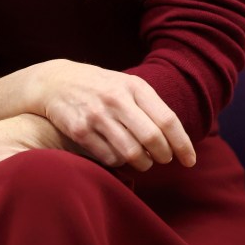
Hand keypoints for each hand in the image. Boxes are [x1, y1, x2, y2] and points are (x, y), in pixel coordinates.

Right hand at [26, 60, 195, 171]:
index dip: (182, 144)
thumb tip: (178, 140)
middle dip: (163, 156)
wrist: (55, 82)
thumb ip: (151, 108)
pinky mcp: (79, 130)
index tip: (190, 161)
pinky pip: (109, 158)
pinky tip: (118, 155)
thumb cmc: (101, 87)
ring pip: (131, 153)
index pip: (167, 120)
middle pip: (153, 139)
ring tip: (142, 161)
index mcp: (134, 86)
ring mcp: (97, 115)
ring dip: (143, 163)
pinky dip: (119, 162)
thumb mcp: (127, 86)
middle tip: (163, 160)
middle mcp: (116, 99)